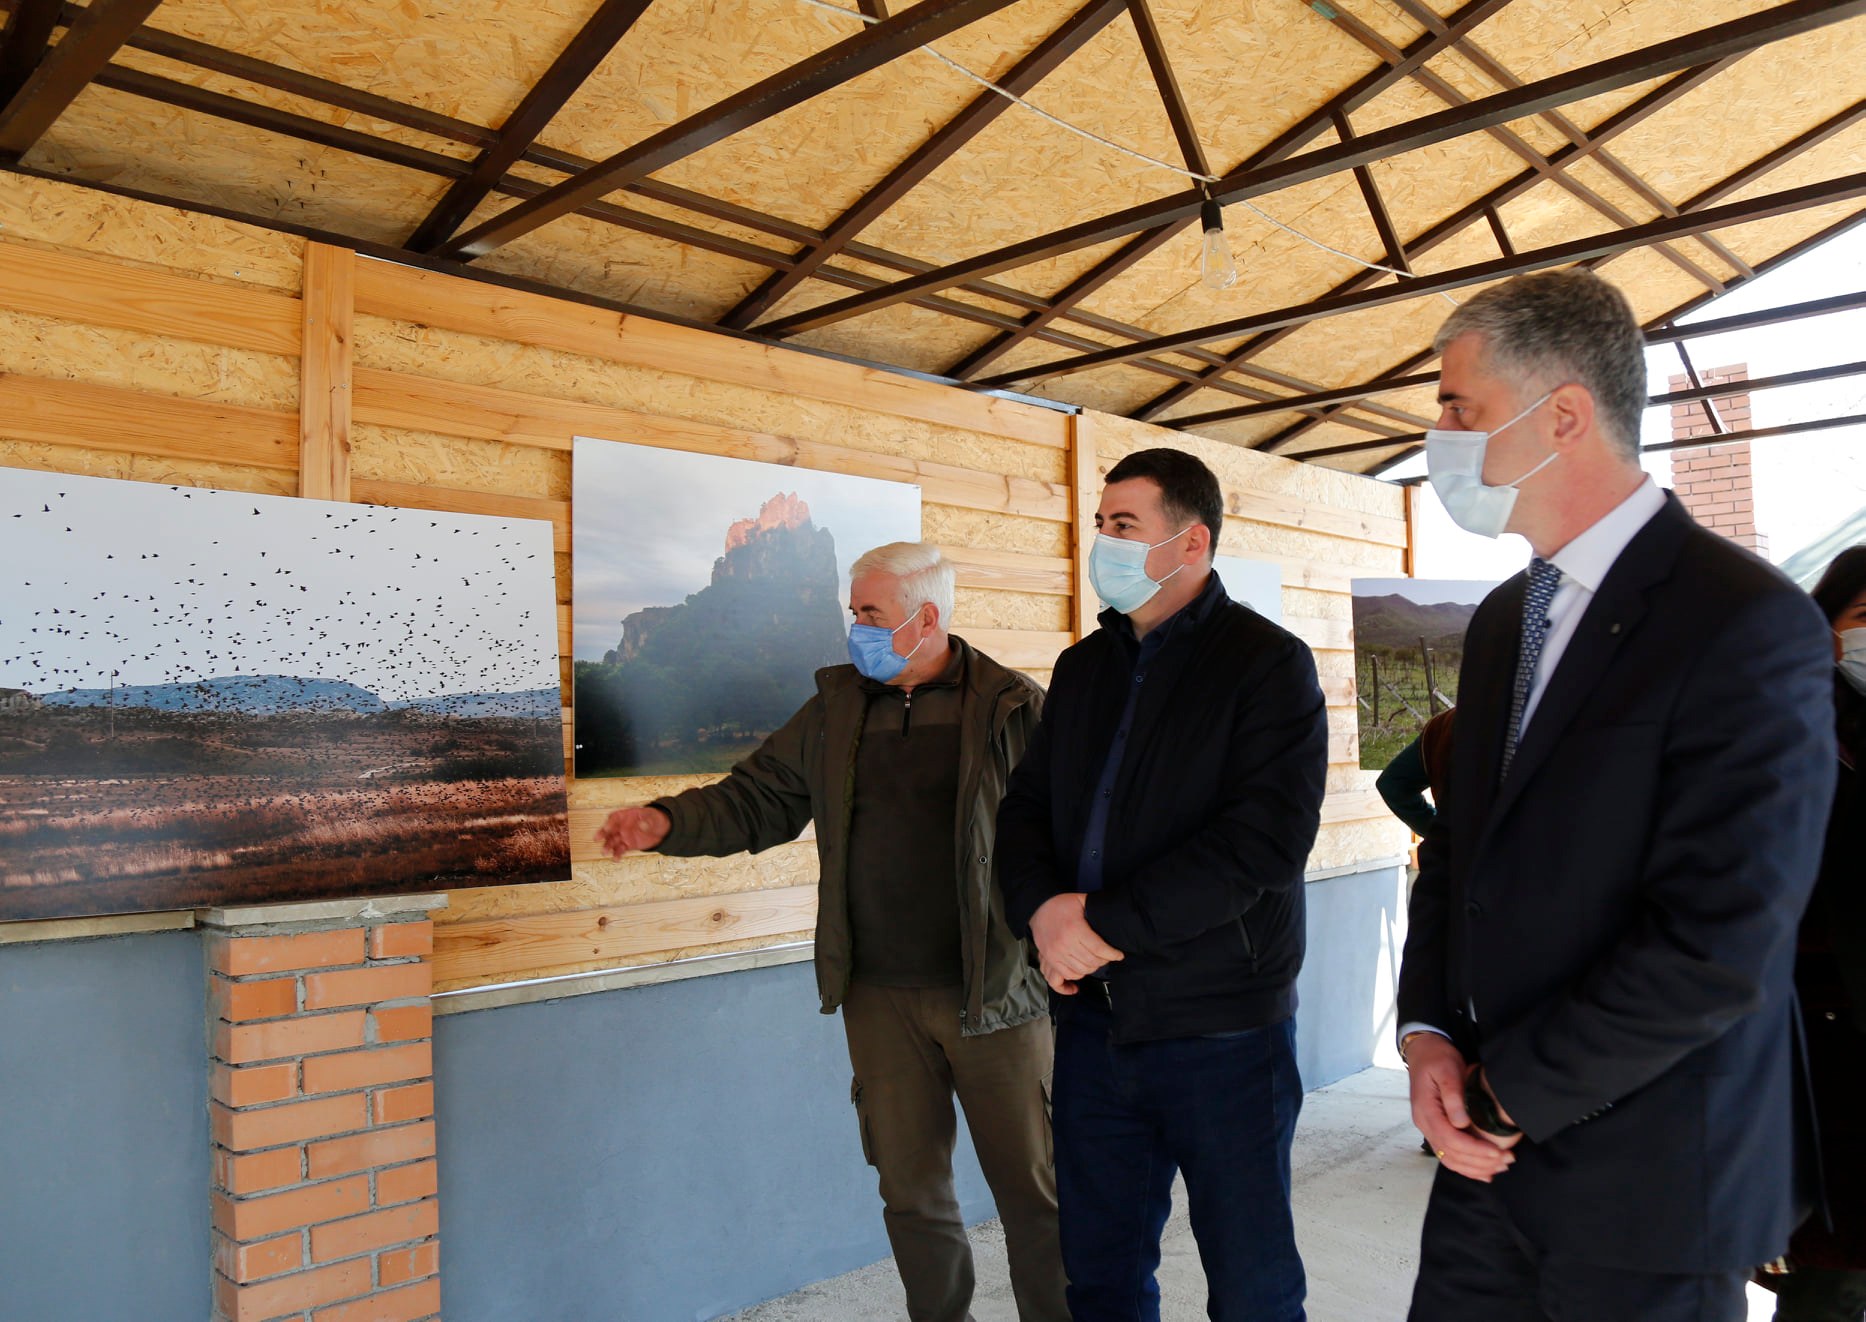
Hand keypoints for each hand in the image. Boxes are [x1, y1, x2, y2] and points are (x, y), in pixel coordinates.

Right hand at [594, 805, 669, 858]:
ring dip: (607, 846)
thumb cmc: (655, 819)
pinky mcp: (627, 845)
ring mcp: (623, 836)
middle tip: (597, 838)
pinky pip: (620, 850)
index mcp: (626, 815)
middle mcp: (622, 825)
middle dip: (602, 833)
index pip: (615, 817)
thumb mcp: (653, 815)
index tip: (607, 828)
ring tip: (604, 852)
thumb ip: (648, 818)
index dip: (610, 822)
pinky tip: (616, 859)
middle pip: (609, 829)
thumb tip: (644, 824)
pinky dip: (617, 854)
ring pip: (612, 841)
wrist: (659, 830)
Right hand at [1029, 892, 1122, 993]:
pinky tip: (1080, 975)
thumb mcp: (1081, 900)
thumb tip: (1113, 917)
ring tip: (1096, 962)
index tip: (1119, 955)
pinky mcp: (1049, 959)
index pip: (1099, 949)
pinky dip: (1075, 977)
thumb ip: (1096, 908)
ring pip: (1080, 971)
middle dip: (1104, 961)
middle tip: (1108, 957)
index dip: (1112, 954)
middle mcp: (1065, 943)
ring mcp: (1055, 953)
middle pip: (1091, 962)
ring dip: (1091, 969)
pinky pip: (1065, 975)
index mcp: (1075, 929)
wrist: (1037, 907)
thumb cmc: (1061, 904)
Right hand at [1404, 1033, 1515, 1181]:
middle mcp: (1424, 1124)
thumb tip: (1461, 1123)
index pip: (1449, 1139)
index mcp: (1425, 1110)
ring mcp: (1429, 1128)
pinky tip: (1485, 1172)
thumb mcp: (1447, 1069)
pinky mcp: (1437, 1129)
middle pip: (1450, 1154)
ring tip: (1501, 1166)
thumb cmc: (1437, 1058)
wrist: (1424, 1051)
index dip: (1474, 1149)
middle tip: (1507, 1160)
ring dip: (1476, 1168)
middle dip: (1480, 1162)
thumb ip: (1453, 1096)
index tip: (1497, 1151)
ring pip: (1450, 1159)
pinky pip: (1450, 1155)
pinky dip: (1467, 1167)